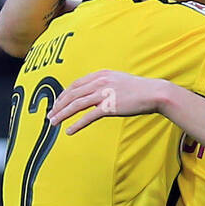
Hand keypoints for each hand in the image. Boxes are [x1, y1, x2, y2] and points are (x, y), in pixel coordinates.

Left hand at [48, 69, 171, 132]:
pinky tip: (69, 131)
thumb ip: (106, 86)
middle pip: (72, 94)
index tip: (57, 104)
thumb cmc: (139, 90)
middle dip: (58, 105)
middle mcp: (100, 81)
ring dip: (62, 114)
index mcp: (101, 75)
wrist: (154, 93)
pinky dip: (77, 124)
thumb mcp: (119, 82)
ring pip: (76, 104)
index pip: (76, 84)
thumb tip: (97, 95)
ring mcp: (104, 93)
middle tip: (50, 115)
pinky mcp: (109, 106)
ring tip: (53, 123)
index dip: (63, 95)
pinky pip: (88, 116)